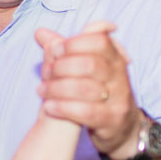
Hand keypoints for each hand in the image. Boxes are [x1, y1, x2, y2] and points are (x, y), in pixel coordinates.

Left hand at [34, 21, 142, 154]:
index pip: (99, 41)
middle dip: (61, 67)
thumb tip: (39, 32)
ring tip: (41, 90)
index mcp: (115, 58)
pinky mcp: (112, 120)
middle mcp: (120, 76)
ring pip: (85, 88)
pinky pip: (85, 112)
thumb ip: (66, 50)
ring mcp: (119, 99)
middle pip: (90, 64)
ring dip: (56, 88)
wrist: (121, 127)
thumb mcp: (87, 68)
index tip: (55, 50)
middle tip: (45, 72)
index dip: (74, 44)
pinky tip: (48, 107)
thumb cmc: (98, 92)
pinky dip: (62, 107)